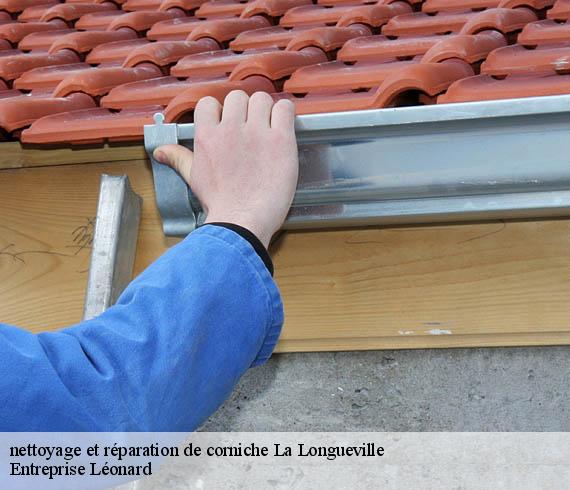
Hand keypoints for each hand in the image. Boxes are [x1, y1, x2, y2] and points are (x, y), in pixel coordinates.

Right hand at [153, 90, 297, 247]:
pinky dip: (285, 114)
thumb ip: (179, 158)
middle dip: (245, 110)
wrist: (243, 222)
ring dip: (266, 111)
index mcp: (207, 135)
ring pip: (262, 99)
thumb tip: (160, 151)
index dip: (220, 112)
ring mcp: (257, 133)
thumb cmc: (220, 203)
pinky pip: (285, 109)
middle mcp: (231, 129)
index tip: (228, 126)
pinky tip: (282, 129)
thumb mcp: (194, 178)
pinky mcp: (281, 141)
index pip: (210, 102)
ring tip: (268, 130)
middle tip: (251, 130)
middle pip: (238, 97)